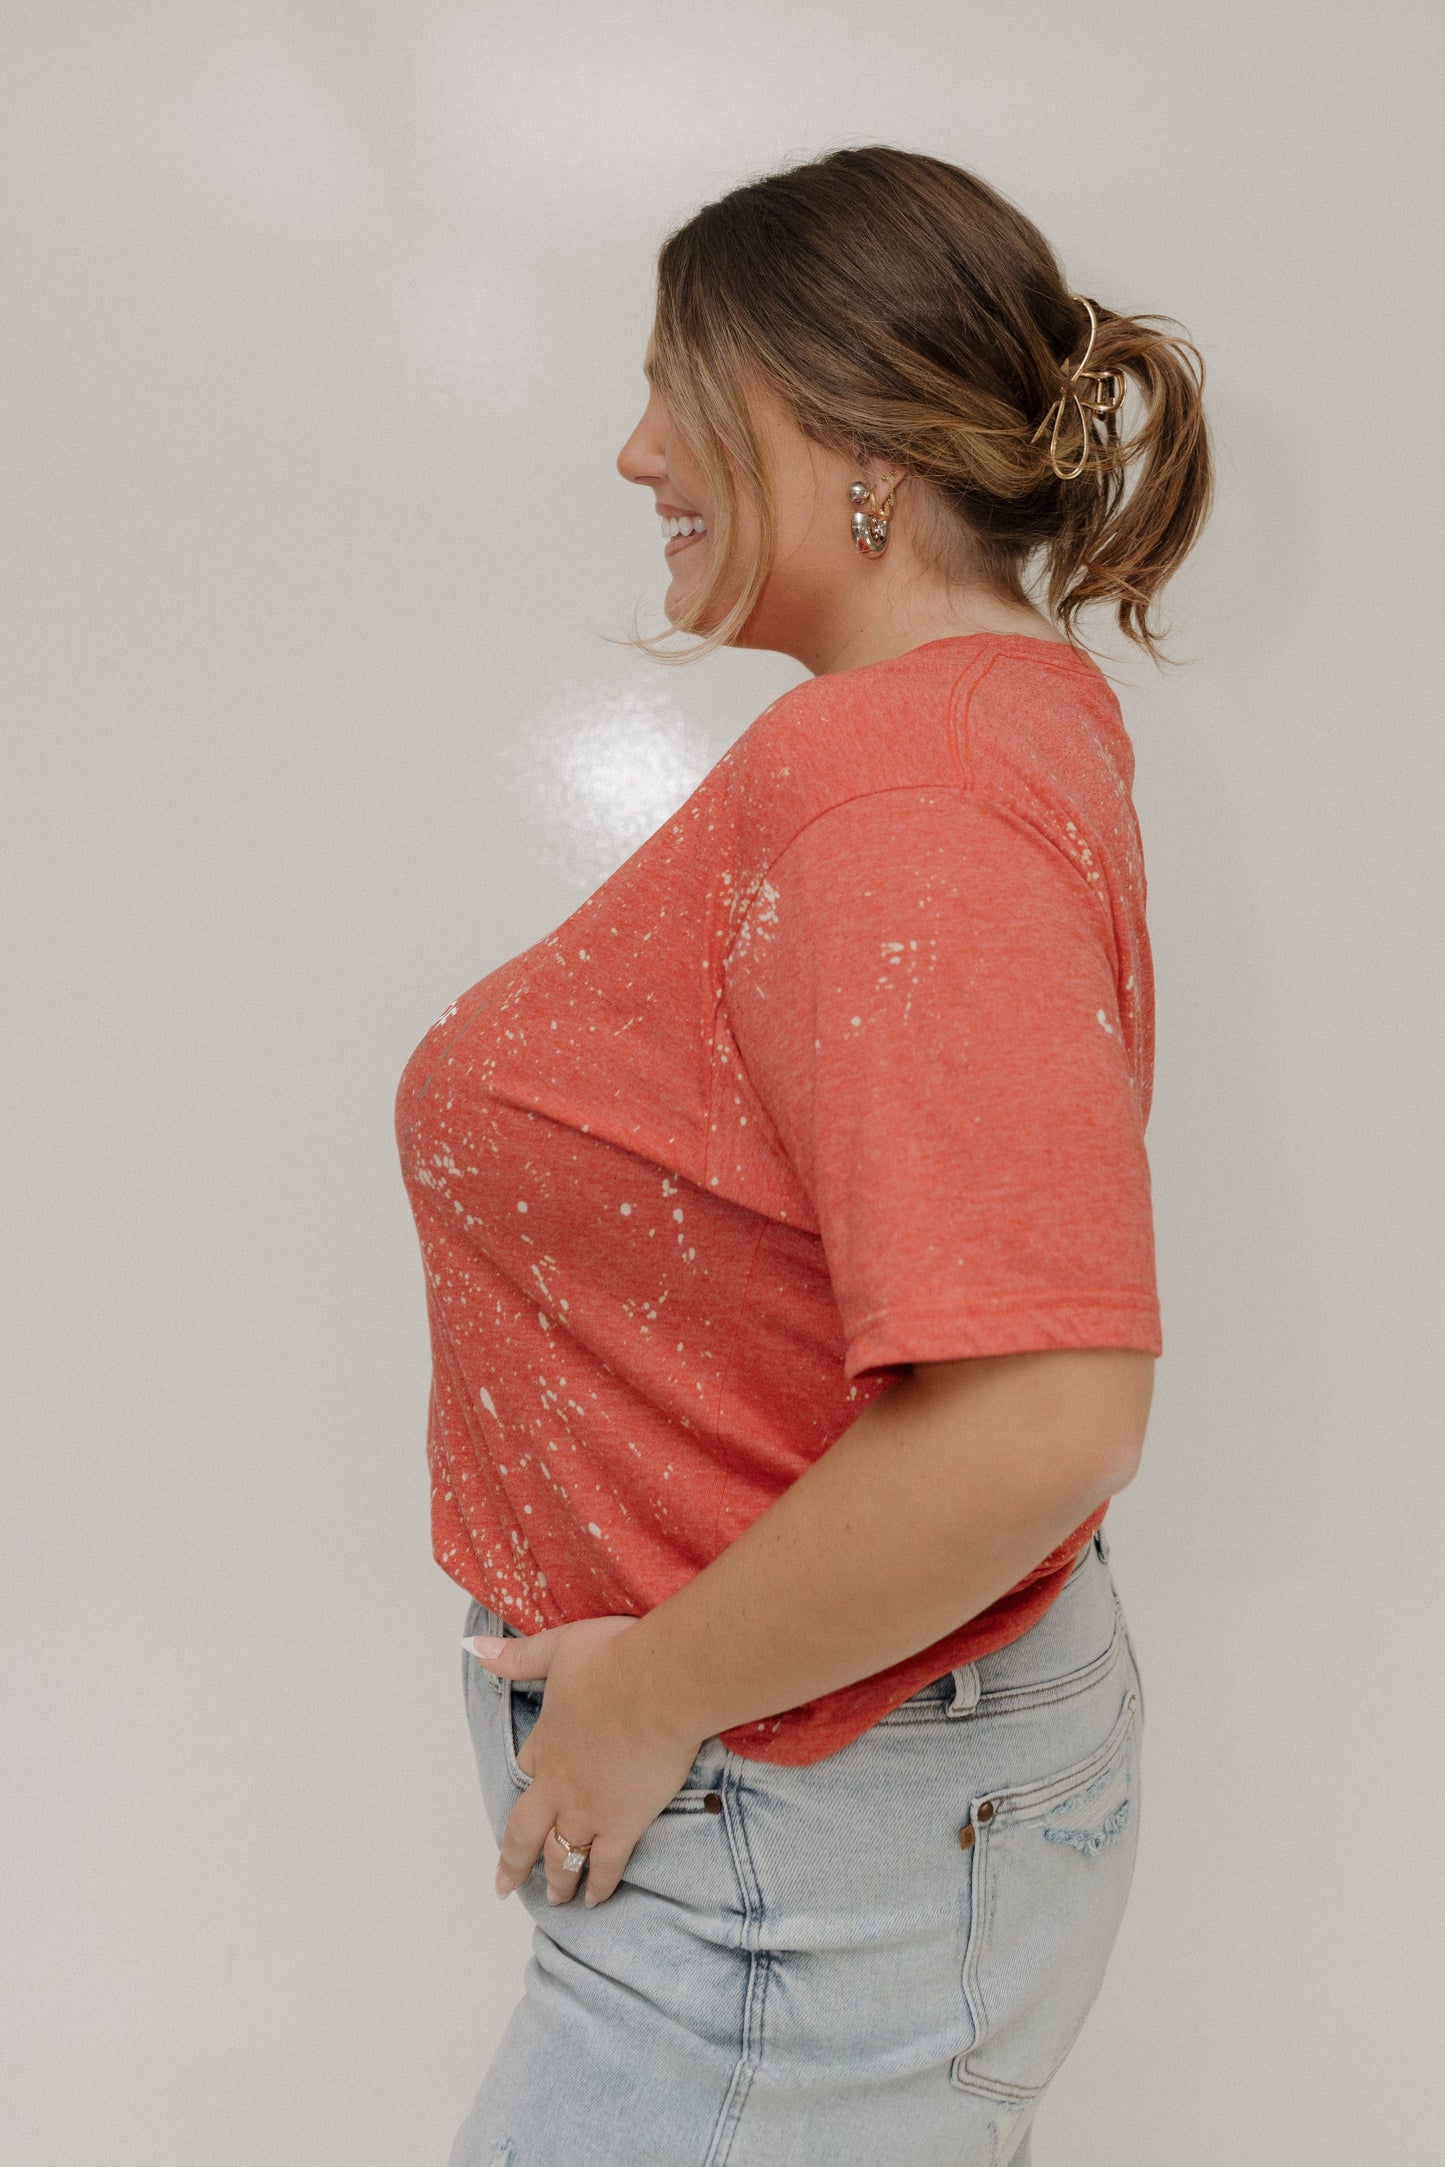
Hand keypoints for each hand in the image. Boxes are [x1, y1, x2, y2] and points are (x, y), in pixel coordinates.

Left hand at [464, 1614, 706, 1907]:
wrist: (658, 1686)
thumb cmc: (613, 1660)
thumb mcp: (558, 1648)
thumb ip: (517, 1656)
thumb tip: (474, 1649)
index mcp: (546, 1742)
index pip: (527, 1768)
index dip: (528, 1779)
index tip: (528, 1788)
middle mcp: (559, 1784)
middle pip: (527, 1830)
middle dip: (514, 1859)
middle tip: (504, 1886)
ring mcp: (589, 1809)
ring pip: (562, 1854)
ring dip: (555, 1878)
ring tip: (554, 1897)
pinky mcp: (623, 1824)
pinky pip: (604, 1865)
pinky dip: (597, 1884)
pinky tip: (595, 1899)